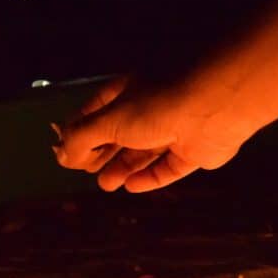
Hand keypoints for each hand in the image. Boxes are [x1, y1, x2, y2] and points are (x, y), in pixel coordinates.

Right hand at [55, 73, 263, 192]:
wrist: (217, 105)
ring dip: (122, 167)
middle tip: (86, 171)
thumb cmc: (158, 103)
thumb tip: (61, 156)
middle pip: (120, 133)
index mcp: (130, 90)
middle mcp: (153, 107)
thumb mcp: (110, 120)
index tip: (66, 152)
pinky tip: (132, 186)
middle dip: (101, 153)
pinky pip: (168, 167)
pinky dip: (150, 177)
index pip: (97, 110)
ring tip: (106, 184)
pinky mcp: (195, 150)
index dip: (80, 130)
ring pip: (143, 152)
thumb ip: (82, 139)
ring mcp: (176, 128)